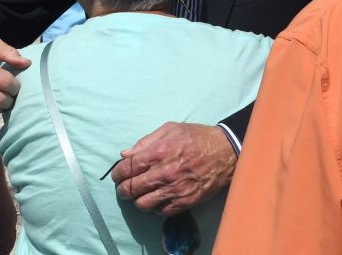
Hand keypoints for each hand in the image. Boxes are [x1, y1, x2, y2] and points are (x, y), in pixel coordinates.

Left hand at [110, 122, 235, 215]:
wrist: (224, 152)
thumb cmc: (195, 138)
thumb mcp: (169, 129)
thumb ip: (145, 141)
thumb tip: (125, 154)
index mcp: (158, 152)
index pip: (127, 168)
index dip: (118, 173)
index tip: (117, 175)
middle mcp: (164, 173)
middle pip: (131, 188)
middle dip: (122, 189)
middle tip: (123, 188)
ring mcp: (174, 189)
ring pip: (143, 204)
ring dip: (137, 200)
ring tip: (139, 195)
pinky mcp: (184, 201)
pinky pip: (160, 211)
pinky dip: (154, 207)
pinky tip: (156, 198)